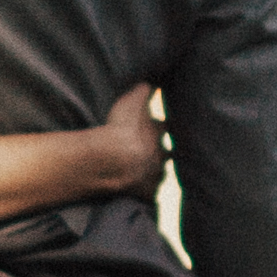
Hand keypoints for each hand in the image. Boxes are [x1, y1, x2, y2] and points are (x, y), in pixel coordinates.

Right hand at [64, 81, 163, 197]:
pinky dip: (146, 194)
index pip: (166, 127)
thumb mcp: (131, 101)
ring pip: (160, 175)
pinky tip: (144, 196)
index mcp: (157, 132)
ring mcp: (154, 175)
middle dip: (164, 153)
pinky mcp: (145, 193)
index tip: (164, 126)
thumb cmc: (119, 128)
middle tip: (158, 152)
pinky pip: (149, 196)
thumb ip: (143, 90)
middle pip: (167, 154)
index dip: (164, 126)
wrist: (110, 160)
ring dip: (156, 173)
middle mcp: (160, 155)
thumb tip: (152, 80)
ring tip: (149, 173)